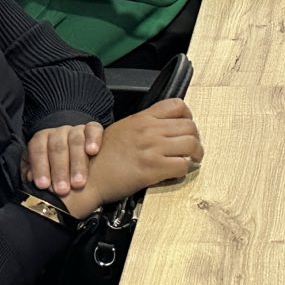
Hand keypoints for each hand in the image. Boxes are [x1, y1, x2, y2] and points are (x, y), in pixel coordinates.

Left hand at [22, 121, 103, 195]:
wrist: (72, 161)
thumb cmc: (53, 172)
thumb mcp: (39, 174)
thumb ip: (33, 174)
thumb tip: (31, 179)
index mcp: (41, 139)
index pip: (38, 149)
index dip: (40, 167)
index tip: (43, 186)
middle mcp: (58, 133)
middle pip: (57, 146)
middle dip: (60, 170)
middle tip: (62, 190)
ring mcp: (76, 130)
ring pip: (76, 140)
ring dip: (77, 163)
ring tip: (78, 183)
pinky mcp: (93, 129)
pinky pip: (93, 129)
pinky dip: (93, 139)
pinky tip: (92, 151)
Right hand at [59, 99, 202, 218]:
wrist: (88, 178)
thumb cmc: (101, 158)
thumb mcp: (122, 130)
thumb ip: (144, 125)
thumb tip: (163, 129)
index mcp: (142, 118)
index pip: (177, 106)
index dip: (188, 116)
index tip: (187, 126)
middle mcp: (149, 130)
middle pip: (189, 126)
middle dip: (195, 138)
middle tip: (193, 148)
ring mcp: (152, 149)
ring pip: (191, 144)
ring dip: (196, 154)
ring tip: (192, 160)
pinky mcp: (152, 169)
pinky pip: (182, 166)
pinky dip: (185, 170)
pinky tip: (178, 172)